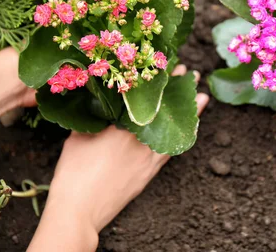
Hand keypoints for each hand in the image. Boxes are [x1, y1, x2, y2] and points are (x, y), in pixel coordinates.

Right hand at [27, 65, 208, 251]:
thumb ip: (92, 115)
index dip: (159, 80)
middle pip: (163, 109)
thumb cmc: (73, 172)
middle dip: (177, 90)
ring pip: (174, 129)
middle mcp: (141, 139)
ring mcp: (149, 157)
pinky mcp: (151, 172)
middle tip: (190, 73)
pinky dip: (185, 137)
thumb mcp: (78, 135)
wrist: (80, 210)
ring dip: (189, 112)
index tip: (172, 65)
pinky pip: (172, 150)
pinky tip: (192, 128)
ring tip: (202, 96)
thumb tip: (97, 99)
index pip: (145, 96)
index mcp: (122, 126)